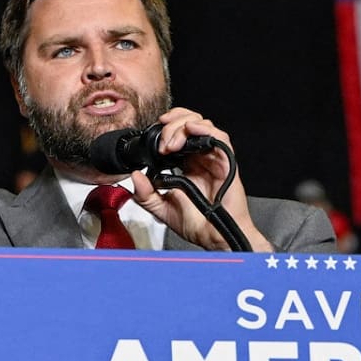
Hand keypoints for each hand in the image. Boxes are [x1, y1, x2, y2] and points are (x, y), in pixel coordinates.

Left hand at [130, 108, 272, 251]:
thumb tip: (135, 176)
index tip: (153, 132)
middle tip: (162, 142)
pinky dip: (204, 129)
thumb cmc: (197, 224)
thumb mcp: (162, 209)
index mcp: (188, 164)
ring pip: (202, 125)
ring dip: (183, 127)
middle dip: (172, 124)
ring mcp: (214, 158)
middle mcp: (201, 158)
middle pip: (189, 122)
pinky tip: (191, 130)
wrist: (214, 237)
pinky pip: (220, 137)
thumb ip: (145, 195)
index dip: (166, 126)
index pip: (179, 133)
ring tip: (171, 144)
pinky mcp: (226, 162)